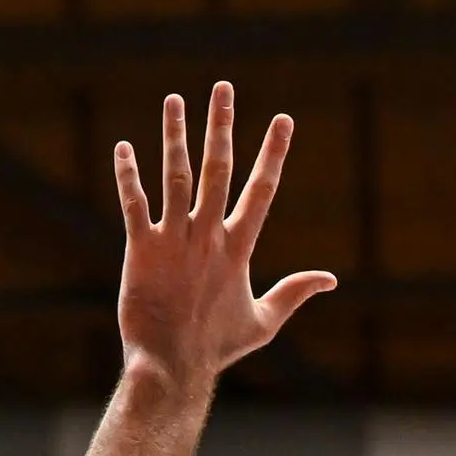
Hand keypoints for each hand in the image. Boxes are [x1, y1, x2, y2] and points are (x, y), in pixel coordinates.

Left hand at [112, 81, 335, 388]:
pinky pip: (135, 205)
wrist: (172, 367)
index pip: (261, 190)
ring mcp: (174, 241)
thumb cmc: (217, 348)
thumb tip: (331, 279)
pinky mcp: (141, 250)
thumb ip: (295, 292)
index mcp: (238, 248)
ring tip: (174, 100)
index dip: (273, 153)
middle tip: (223, 87)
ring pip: (176, 177)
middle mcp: (207, 236)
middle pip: (218, 169)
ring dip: (174, 136)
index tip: (284, 119)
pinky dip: (129, 176)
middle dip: (221, 126)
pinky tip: (123, 147)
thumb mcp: (265, 322)